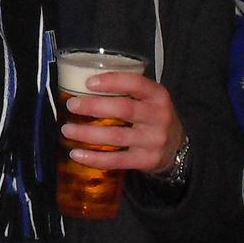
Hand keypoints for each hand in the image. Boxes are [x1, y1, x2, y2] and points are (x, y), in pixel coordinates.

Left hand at [60, 72, 184, 174]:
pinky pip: (116, 160)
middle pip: (123, 109)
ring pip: (116, 136)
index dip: (112, 81)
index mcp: (158, 95)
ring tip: (67, 130)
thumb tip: (83, 85)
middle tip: (71, 105)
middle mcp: (158, 117)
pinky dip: (94, 158)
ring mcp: (153, 141)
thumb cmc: (153, 117)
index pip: (136, 84)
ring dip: (87, 133)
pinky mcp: (146, 161)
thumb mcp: (149, 99)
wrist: (176, 148)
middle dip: (94, 106)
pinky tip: (76, 154)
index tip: (88, 82)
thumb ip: (127, 91)